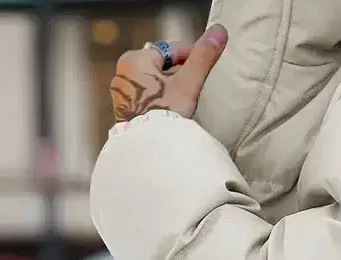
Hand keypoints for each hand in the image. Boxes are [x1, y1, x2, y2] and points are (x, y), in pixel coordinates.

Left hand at [110, 24, 227, 123]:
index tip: (205, 64)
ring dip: (167, 86)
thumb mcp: (188, 84)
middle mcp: (123, 72)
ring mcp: (121, 93)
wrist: (149, 148)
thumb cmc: (166, 112)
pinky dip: (158, 99)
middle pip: (158, 66)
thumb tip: (219, 31)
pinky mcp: (123, 111)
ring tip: (184, 98)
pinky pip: (145, 98)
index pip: (168, 50)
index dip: (189, 55)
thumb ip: (203, 58)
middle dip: (177, 71)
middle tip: (196, 83)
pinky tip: (170, 110)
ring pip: (151, 82)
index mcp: (136, 59)